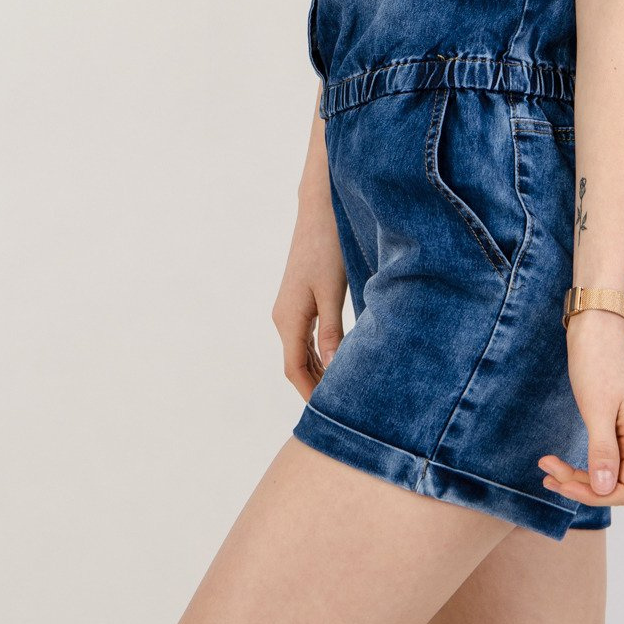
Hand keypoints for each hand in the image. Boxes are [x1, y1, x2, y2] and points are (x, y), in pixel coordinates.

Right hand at [271, 182, 347, 399]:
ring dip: (317, 370)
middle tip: (340, 409)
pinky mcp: (299, 298)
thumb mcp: (332, 291)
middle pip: (295, 364)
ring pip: (300, 350)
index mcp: (288, 318)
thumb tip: (332, 369)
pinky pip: (305, 336)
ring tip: (341, 390)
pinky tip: (335, 359)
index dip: (310, 393)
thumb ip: (332, 332)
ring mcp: (289, 307)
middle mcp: (282, 316)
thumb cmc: (328, 247)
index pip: (293, 369)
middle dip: (315, 386)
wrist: (319, 210)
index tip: (327, 414)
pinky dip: (318, 353)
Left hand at [538, 310, 623, 507]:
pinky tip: (560, 462)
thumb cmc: (597, 361)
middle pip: (615, 484)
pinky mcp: (620, 425)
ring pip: (608, 473)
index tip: (560, 482)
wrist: (597, 326)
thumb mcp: (597, 408)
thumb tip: (605, 490)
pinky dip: (582, 463)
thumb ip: (602, 451)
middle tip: (546, 470)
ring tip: (546, 467)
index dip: (593, 495)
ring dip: (578, 476)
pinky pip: (604, 457)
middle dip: (580, 484)